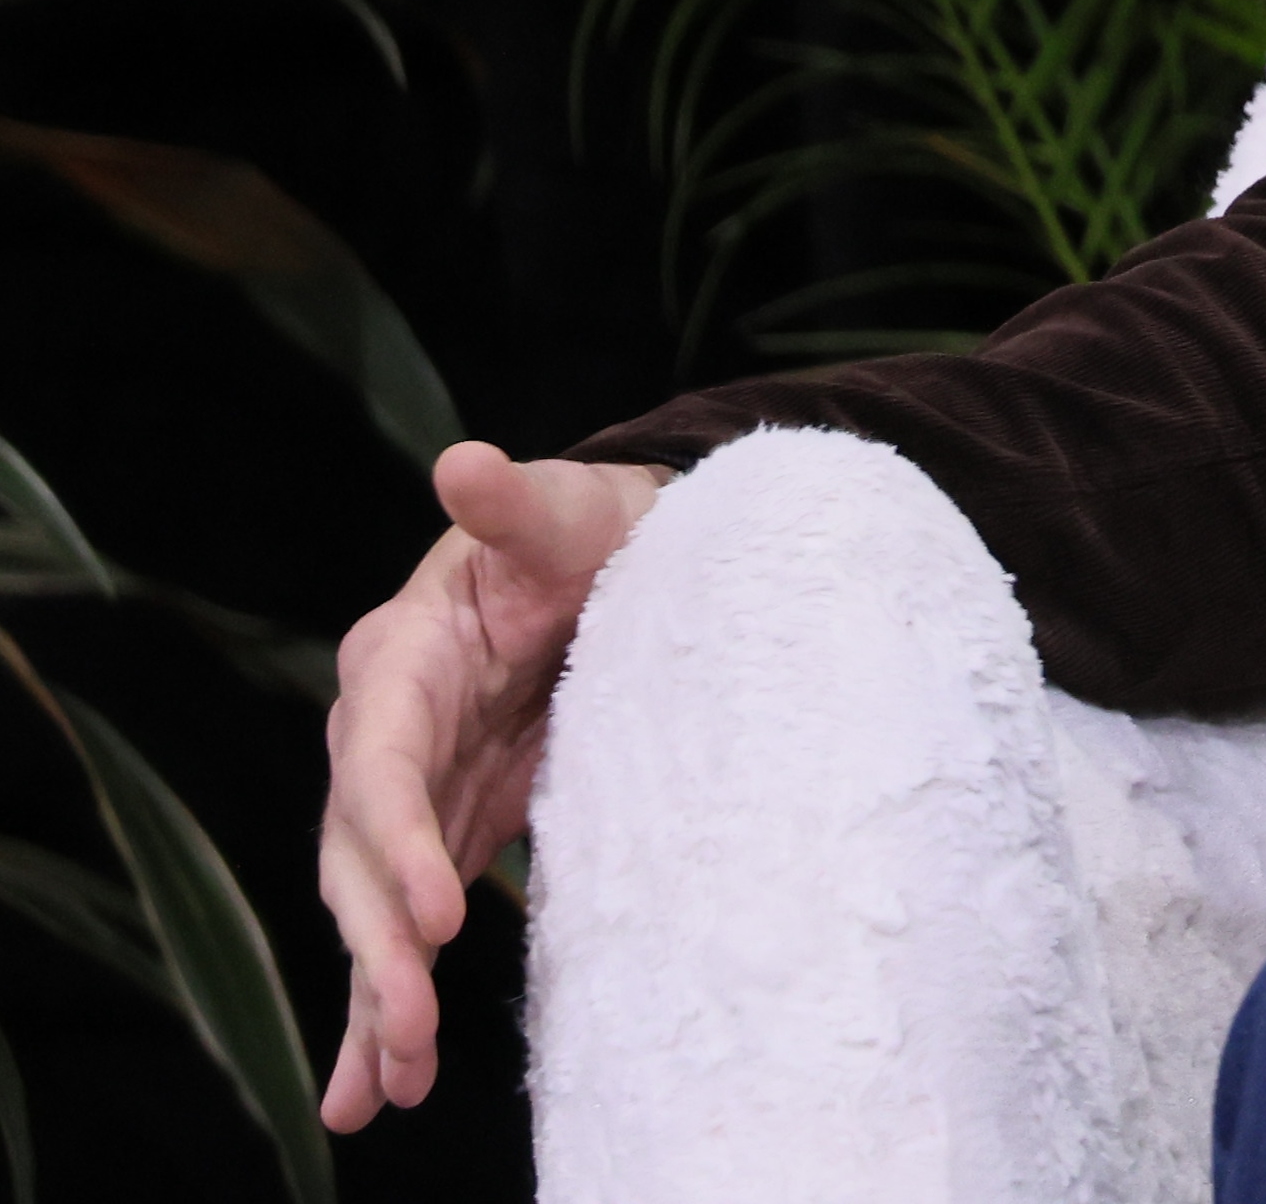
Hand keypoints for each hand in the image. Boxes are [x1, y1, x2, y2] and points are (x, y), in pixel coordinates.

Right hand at [318, 444, 665, 1127]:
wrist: (616, 559)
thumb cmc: (592, 525)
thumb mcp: (570, 508)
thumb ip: (516, 502)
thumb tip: (462, 464)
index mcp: (402, 657)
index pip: (381, 759)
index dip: (400, 837)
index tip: (445, 909)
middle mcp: (384, 734)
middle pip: (360, 854)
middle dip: (379, 945)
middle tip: (410, 1026)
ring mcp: (411, 794)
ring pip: (372, 909)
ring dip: (375, 999)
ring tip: (385, 1089)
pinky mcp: (445, 836)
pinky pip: (402, 930)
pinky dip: (385, 1007)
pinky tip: (377, 1088)